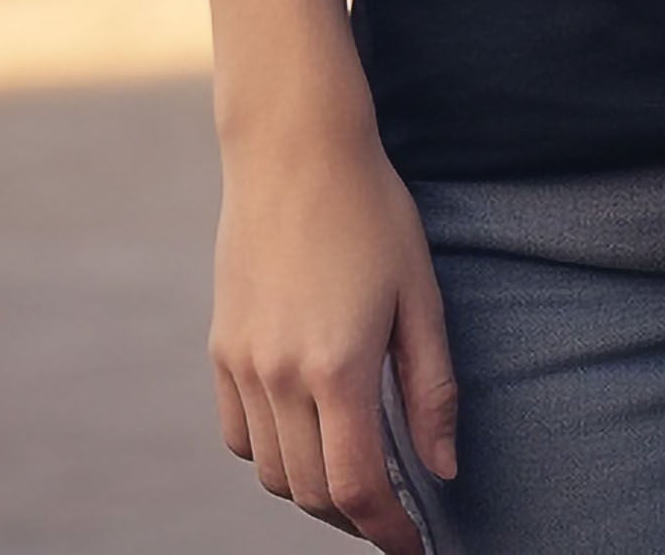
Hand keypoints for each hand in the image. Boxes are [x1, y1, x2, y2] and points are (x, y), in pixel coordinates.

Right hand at [211, 115, 459, 550]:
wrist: (295, 149)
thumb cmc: (371, 211)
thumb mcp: (420, 293)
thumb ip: (432, 388)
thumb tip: (444, 468)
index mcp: (337, 367)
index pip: (357, 488)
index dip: (387, 529)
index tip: (412, 543)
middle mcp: (279, 377)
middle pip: (311, 492)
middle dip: (355, 517)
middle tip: (392, 513)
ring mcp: (243, 365)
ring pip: (271, 472)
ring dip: (312, 491)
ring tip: (354, 476)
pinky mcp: (221, 348)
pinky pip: (239, 435)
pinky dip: (272, 455)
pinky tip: (306, 434)